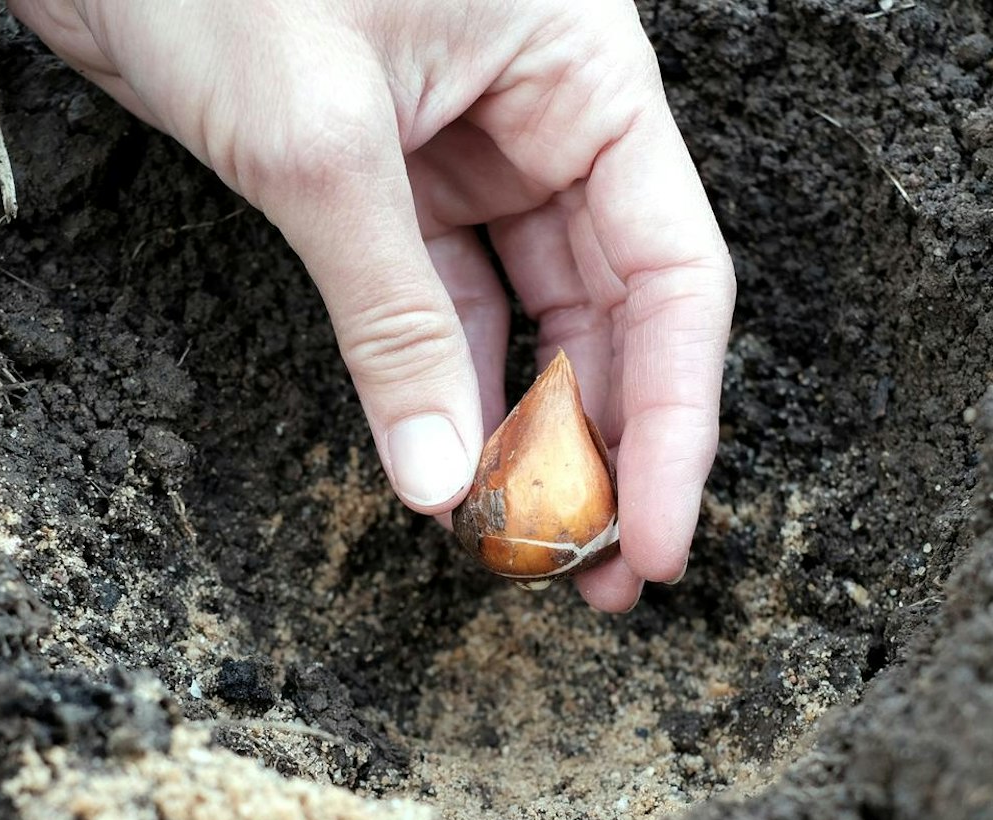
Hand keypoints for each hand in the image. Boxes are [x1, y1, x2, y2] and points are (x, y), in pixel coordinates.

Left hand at [9, 0, 733, 609]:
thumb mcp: (317, 143)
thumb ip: (391, 316)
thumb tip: (444, 479)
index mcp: (582, 68)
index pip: (674, 272)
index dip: (676, 420)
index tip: (659, 542)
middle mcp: (543, 111)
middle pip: (615, 309)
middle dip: (608, 448)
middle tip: (593, 577)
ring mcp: (464, 147)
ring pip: (530, 318)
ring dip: (527, 433)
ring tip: (521, 547)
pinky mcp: (382, 178)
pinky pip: (438, 304)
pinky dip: (443, 386)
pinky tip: (446, 470)